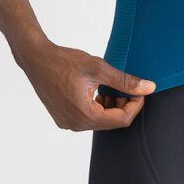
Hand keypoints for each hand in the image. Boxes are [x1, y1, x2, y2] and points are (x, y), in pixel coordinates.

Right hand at [13, 40, 155, 130]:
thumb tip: (148, 88)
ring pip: (100, 120)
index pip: (122, 120)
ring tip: (110, 86)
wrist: (36, 58)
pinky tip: (98, 90)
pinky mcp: (63, 118)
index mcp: (84, 115)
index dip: (135, 105)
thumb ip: (125, 81)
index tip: (139, 90)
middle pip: (112, 122)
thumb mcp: (98, 68)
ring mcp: (67, 123)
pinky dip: (98, 106)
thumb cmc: (63, 61)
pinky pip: (88, 118)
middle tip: (126, 86)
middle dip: (123, 105)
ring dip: (111, 105)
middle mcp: (75, 124)